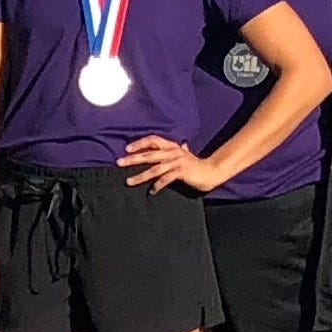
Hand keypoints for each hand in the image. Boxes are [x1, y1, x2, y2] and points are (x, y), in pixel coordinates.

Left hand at [118, 133, 234, 194]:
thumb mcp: (186, 154)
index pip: (153, 140)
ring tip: (129, 181)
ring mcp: (177, 162)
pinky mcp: (182, 172)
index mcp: (172, 147)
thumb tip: (183, 143)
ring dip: (141, 176)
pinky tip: (151, 191)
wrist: (212, 171)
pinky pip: (166, 179)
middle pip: (149, 154)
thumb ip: (180, 149)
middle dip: (133, 159)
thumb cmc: (196, 164)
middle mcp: (173, 152)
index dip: (140, 143)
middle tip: (119, 162)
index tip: (127, 149)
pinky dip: (158, 185)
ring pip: (155, 168)